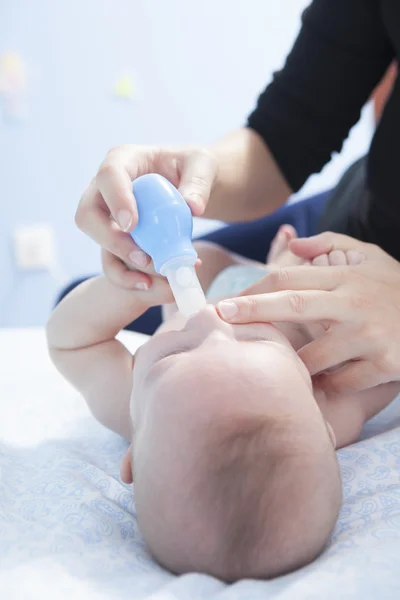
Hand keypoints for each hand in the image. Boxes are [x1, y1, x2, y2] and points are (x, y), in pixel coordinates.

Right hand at [76, 145, 217, 290]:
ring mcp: (107, 217)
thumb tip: (193, 207)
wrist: (189, 186)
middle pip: (87, 215)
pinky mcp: (116, 240)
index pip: (108, 175)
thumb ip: (199, 182)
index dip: (116, 200)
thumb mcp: (203, 165)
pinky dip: (129, 278)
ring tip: (151, 277)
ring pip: (97, 243)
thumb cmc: (191, 168)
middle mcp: (106, 189)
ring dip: (121, 264)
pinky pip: (113, 262)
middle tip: (142, 257)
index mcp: (124, 160)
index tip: (132, 225)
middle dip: (110, 240)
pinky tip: (150, 285)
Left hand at [217, 232, 399, 394]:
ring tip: (270, 371)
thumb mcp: (370, 256)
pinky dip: (326, 385)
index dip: (254, 289)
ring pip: (314, 355)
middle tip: (220, 319)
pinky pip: (343, 381)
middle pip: (293, 305)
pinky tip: (317, 387)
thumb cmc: (396, 287)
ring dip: (290, 365)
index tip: (227, 302)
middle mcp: (354, 303)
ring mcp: (370, 335)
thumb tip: (291, 242)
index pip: (290, 278)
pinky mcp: (386, 364)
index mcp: (346, 277)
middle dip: (252, 312)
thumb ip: (331, 245)